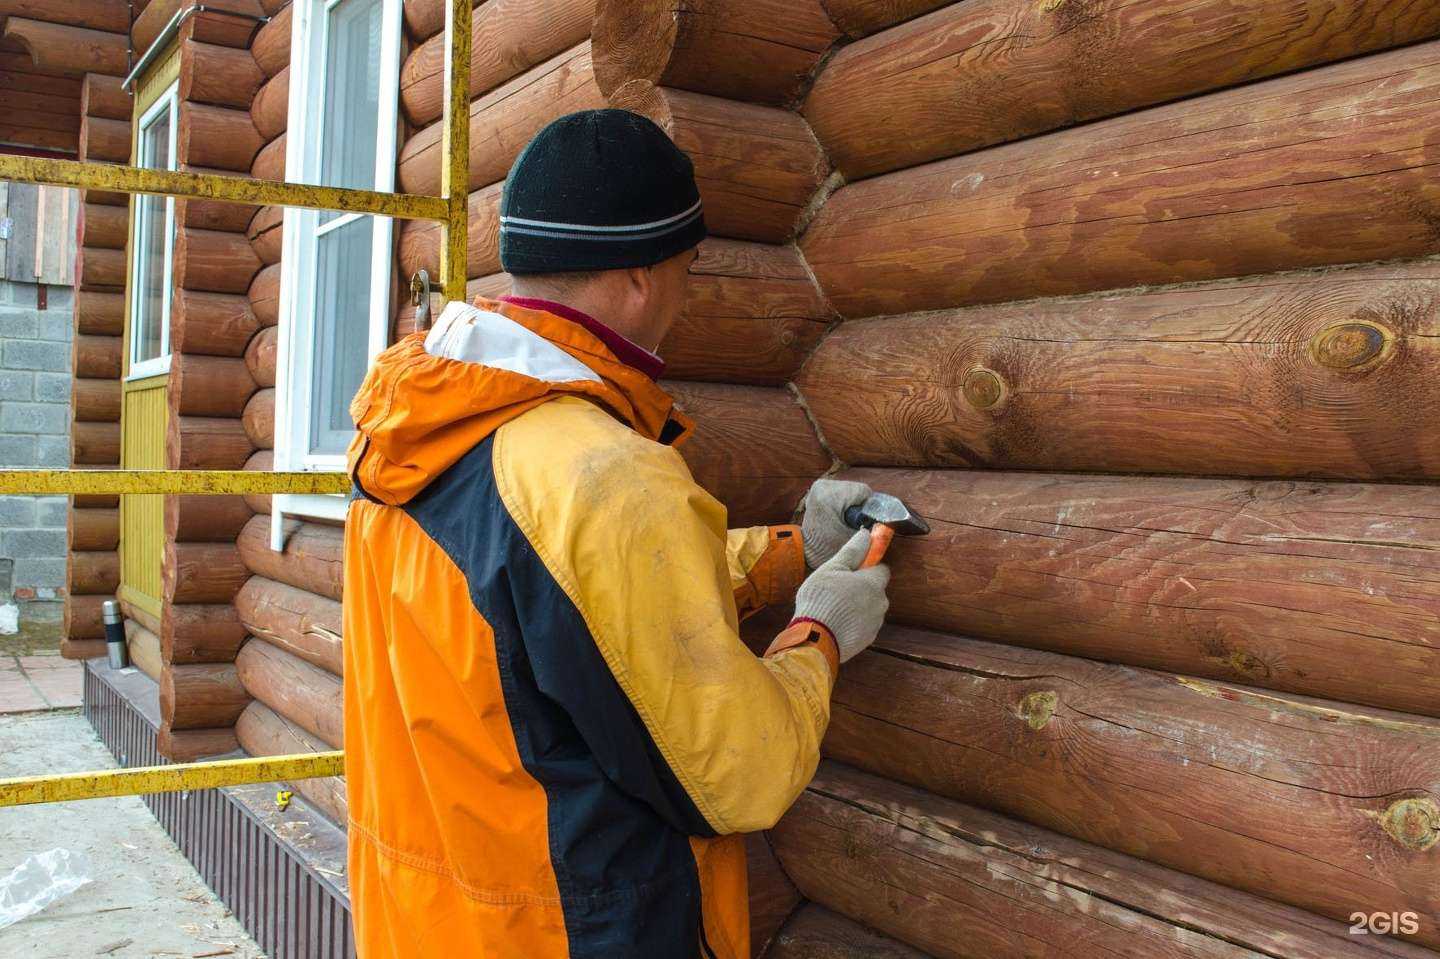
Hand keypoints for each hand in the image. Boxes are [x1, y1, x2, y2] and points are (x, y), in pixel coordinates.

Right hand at [793, 530, 889, 662]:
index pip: (882, 569)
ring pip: (870, 608)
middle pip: (875, 589)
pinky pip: (864, 624)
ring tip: (834, 608)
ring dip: (857, 606)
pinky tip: (836, 622)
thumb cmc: (821, 600)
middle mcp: (881, 602)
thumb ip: (852, 551)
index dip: (867, 566)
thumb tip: (866, 534)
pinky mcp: (868, 639)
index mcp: (873, 583)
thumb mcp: (832, 568)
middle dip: (861, 588)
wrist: (816, 639)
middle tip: (837, 589)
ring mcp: (876, 623)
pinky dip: (854, 622)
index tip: (852, 569)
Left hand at [800, 478, 872, 569]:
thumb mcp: (854, 538)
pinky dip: (846, 502)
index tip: (865, 521)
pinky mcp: (820, 489)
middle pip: (858, 489)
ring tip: (846, 520)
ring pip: (851, 489)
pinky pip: (843, 491)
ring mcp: (820, 486)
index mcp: (830, 496)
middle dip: (861, 506)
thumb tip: (890, 521)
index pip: (864, 492)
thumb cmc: (827, 549)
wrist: (805, 550)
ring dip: (854, 504)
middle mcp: (824, 486)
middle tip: (854, 523)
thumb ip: (872, 528)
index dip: (870, 508)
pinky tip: (841, 515)